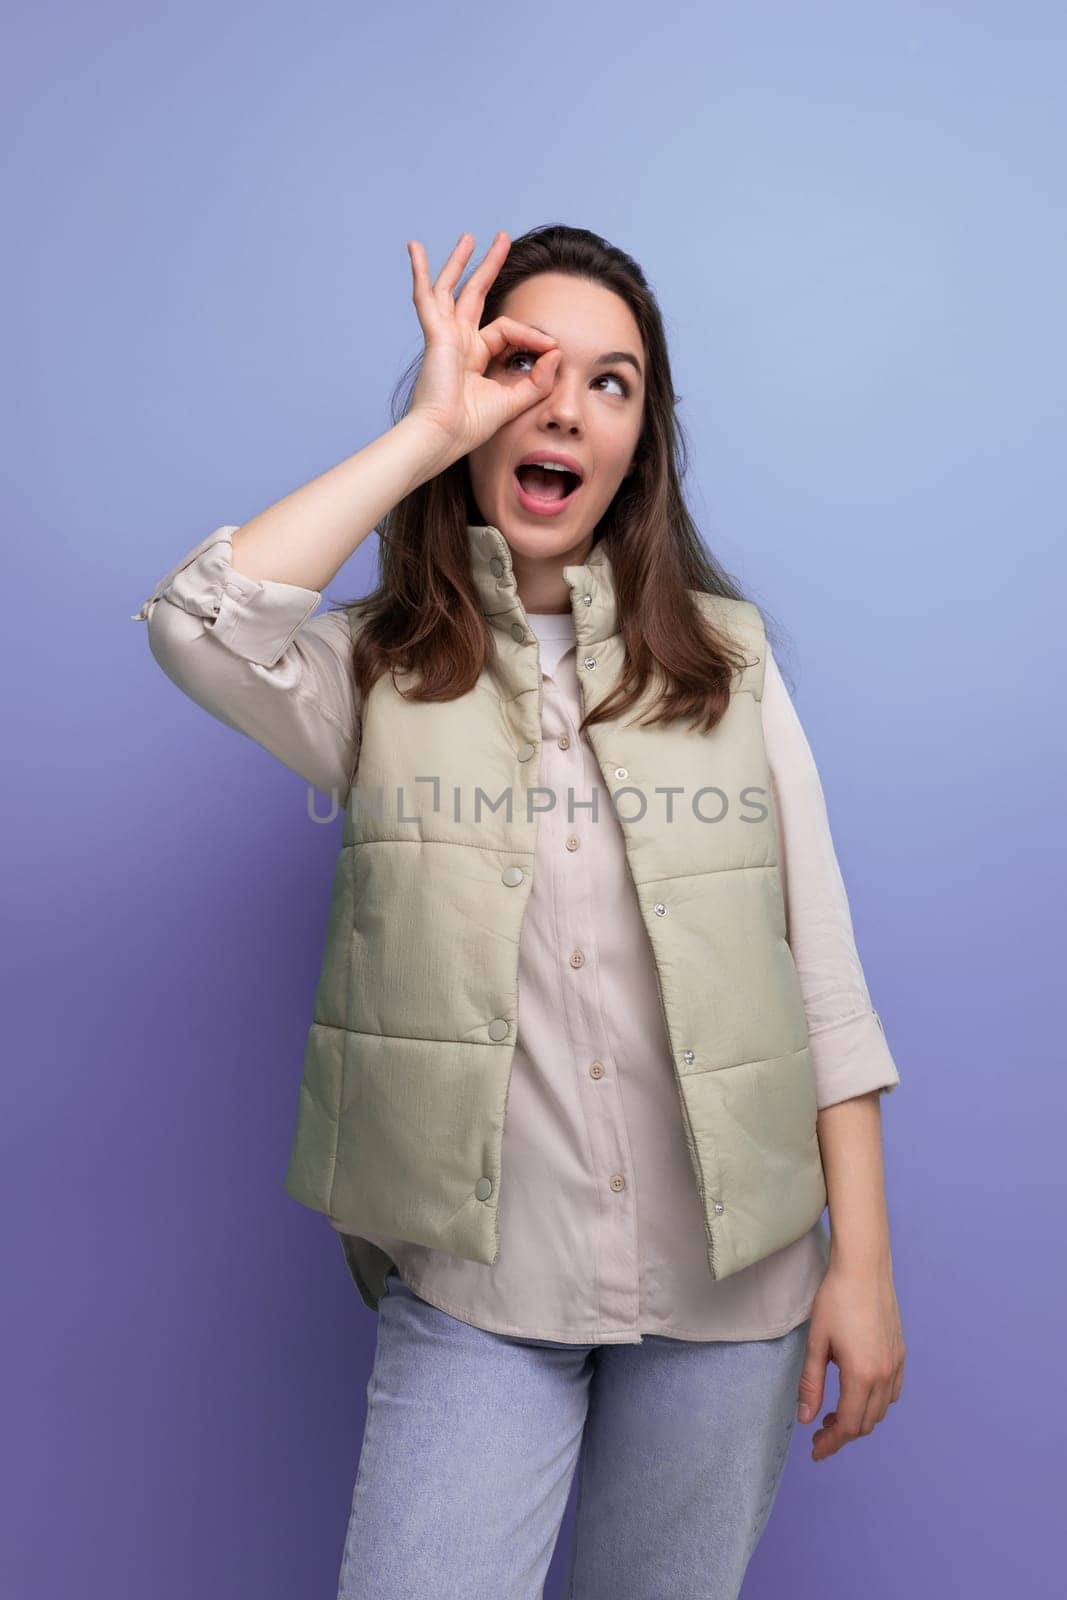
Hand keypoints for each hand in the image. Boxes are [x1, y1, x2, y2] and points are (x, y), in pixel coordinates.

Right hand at [406, 230, 560, 465]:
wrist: (443, 437)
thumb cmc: (471, 426)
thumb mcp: (514, 401)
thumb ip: (538, 379)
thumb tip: (556, 352)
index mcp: (474, 357)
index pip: (508, 331)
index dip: (533, 336)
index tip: (552, 348)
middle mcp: (458, 342)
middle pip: (476, 295)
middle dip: (489, 267)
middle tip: (502, 240)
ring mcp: (445, 336)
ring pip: (452, 289)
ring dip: (461, 262)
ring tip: (470, 237)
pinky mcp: (435, 335)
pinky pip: (426, 297)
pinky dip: (420, 272)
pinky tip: (414, 249)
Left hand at [796, 1260, 904, 1461]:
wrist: (864, 1268)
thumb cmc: (836, 1300)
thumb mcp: (816, 1342)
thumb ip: (811, 1384)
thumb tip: (805, 1418)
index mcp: (862, 1375)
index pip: (848, 1425)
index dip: (831, 1442)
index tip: (815, 1450)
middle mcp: (885, 1375)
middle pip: (866, 1422)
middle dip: (843, 1434)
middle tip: (819, 1432)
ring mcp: (896, 1364)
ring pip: (881, 1410)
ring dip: (859, 1419)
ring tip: (834, 1414)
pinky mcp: (900, 1353)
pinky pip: (892, 1392)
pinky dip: (875, 1403)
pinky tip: (858, 1394)